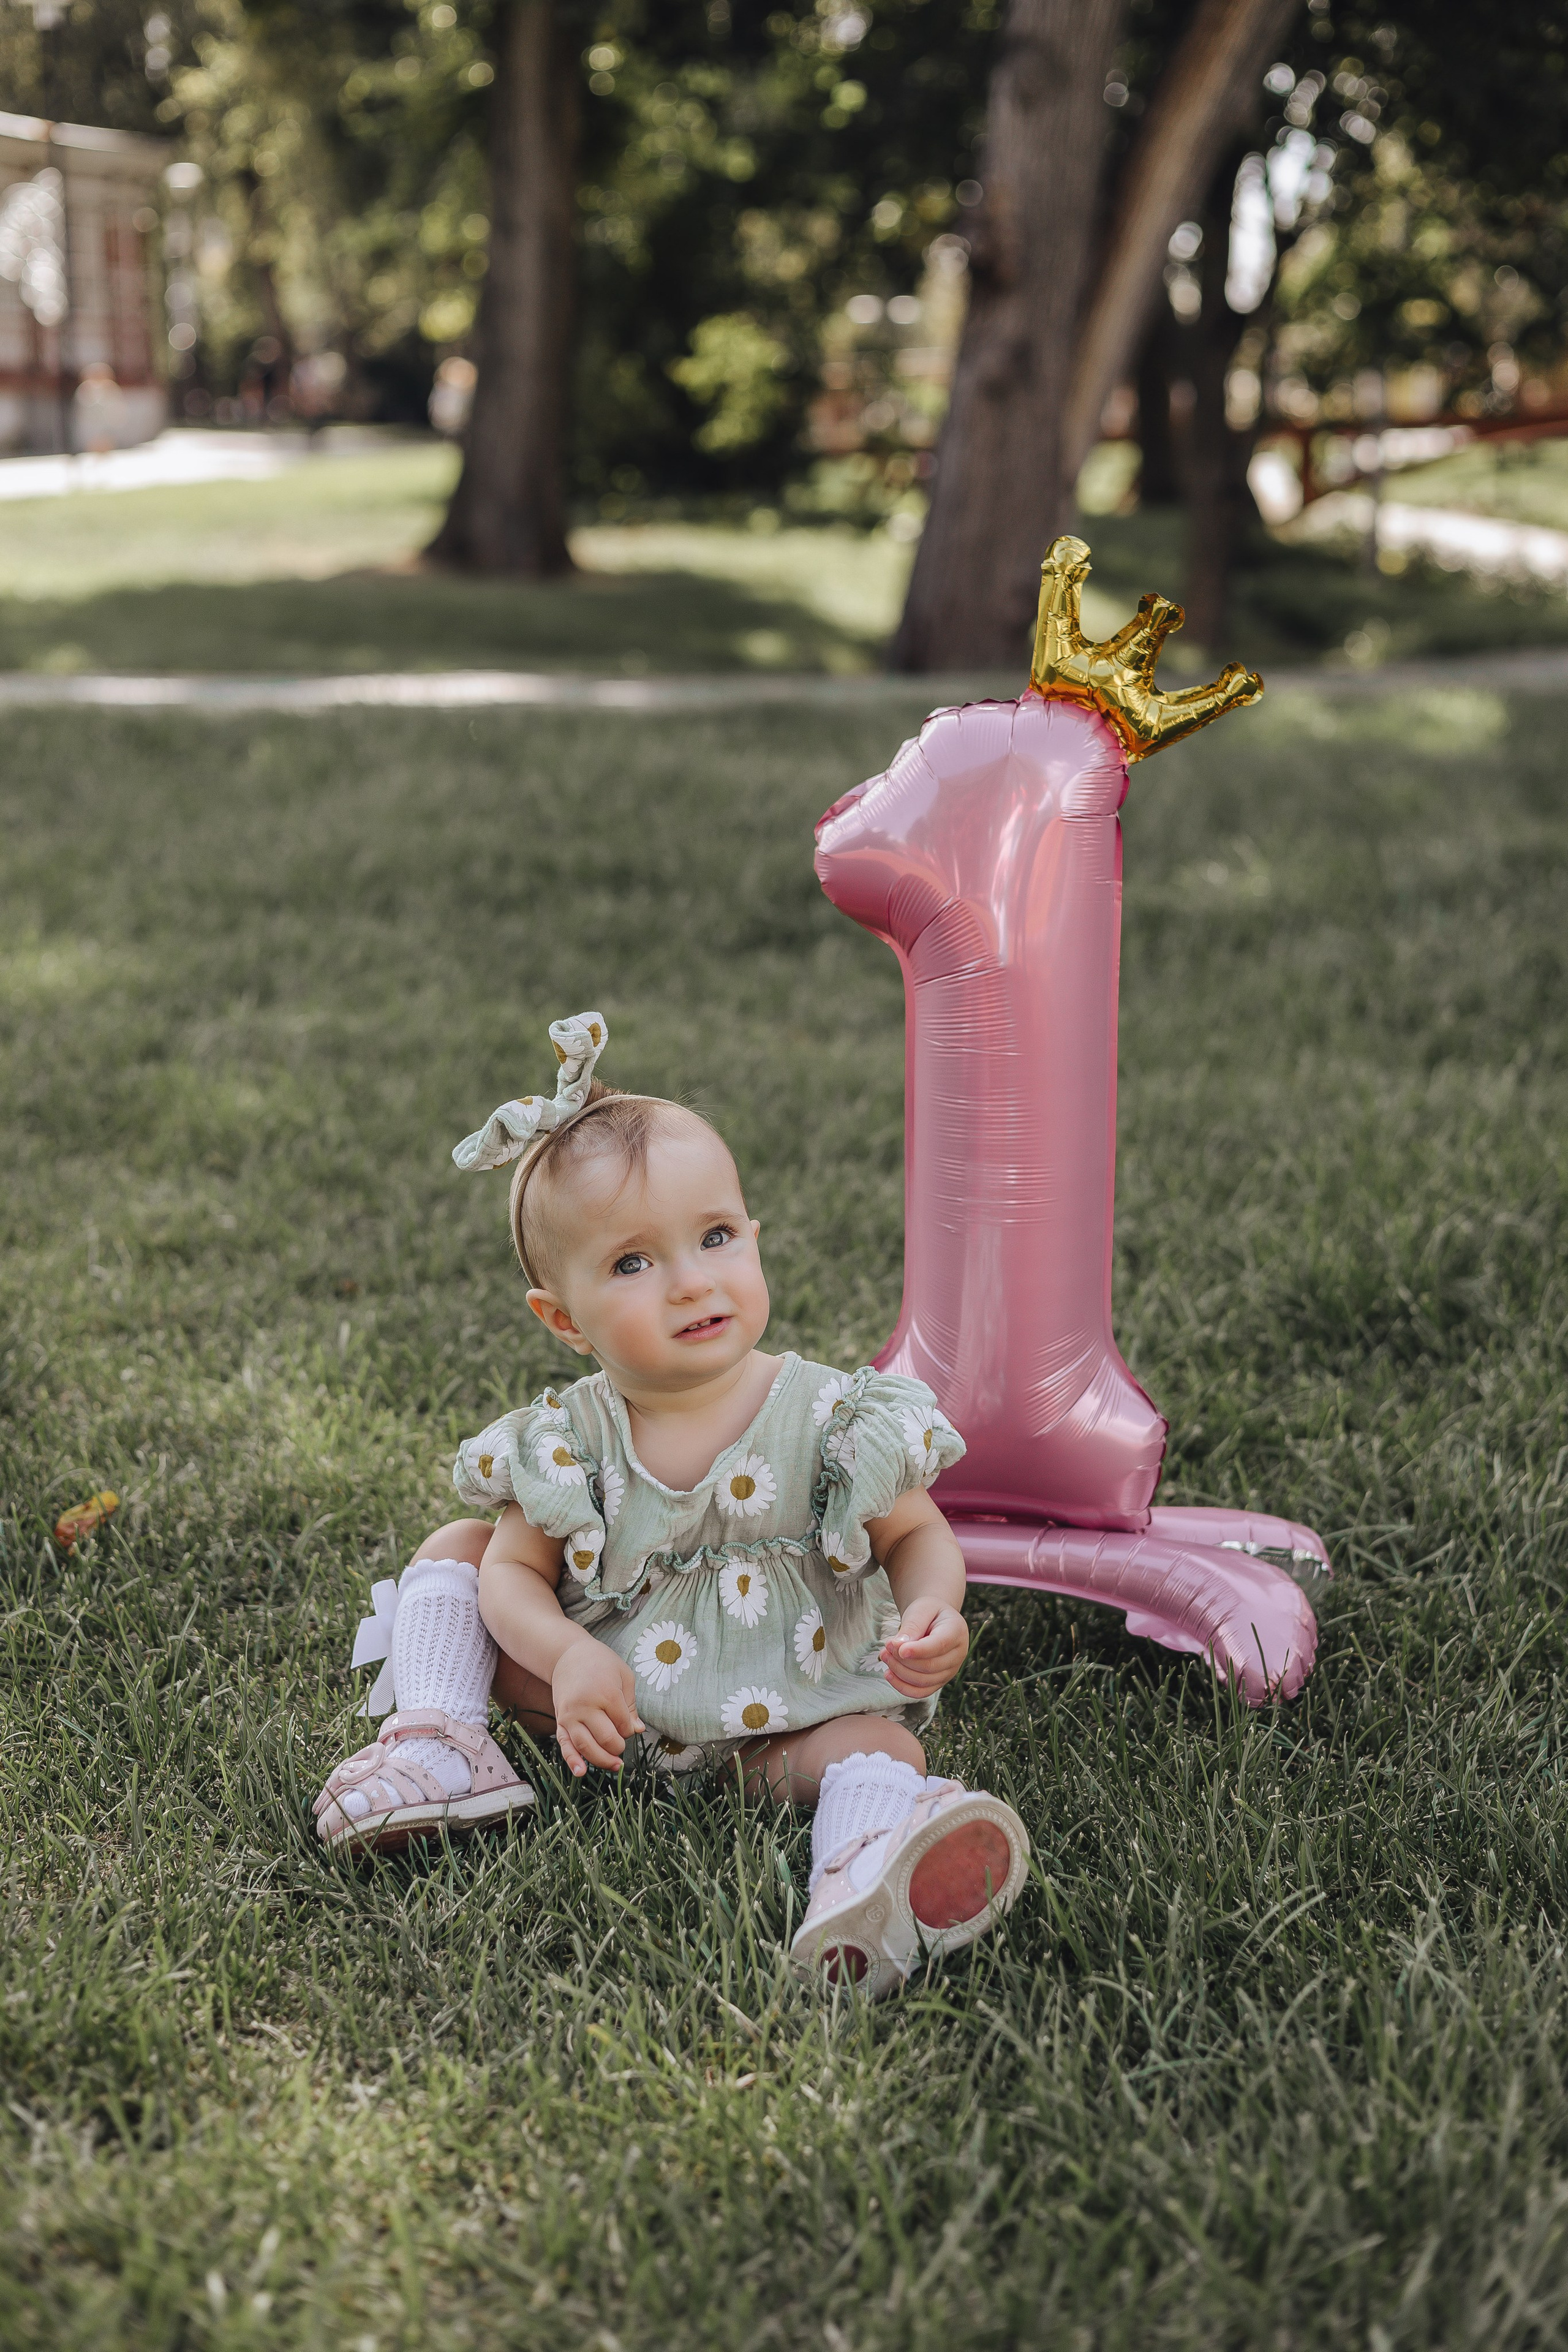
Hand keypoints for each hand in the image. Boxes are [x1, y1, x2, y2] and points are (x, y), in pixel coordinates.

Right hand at [552, 1637, 643, 1776]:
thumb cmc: (601, 1663)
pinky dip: (572, 1761)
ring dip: (602, 1760)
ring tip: (614, 1765)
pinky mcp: (560, 1721)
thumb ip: (630, 1705)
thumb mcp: (624, 1676)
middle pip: (606, 1739)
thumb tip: (637, 1730)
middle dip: (617, 1747)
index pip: (623, 1725)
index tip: (628, 1725)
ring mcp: (570, 1715)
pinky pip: (565, 1745)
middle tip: (621, 1745)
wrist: (568, 1655)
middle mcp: (586, 1706)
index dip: (629, 1730)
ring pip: (586, 1746)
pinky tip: (581, 1772)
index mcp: (606, 1693)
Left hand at [881, 1597, 968, 1697]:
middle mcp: (958, 1654)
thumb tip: (899, 1647)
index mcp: (957, 1631)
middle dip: (902, 1660)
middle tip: (885, 1647)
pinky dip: (903, 1687)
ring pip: (923, 1681)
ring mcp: (950, 1670)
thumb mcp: (920, 1610)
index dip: (917, 1650)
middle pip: (929, 1666)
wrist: (935, 1619)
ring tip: (884, 1656)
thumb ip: (912, 1626)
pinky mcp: (939, 1681)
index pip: (939, 1645)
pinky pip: (921, 1692)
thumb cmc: (928, 1612)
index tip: (893, 1646)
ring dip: (899, 1672)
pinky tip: (888, 1674)